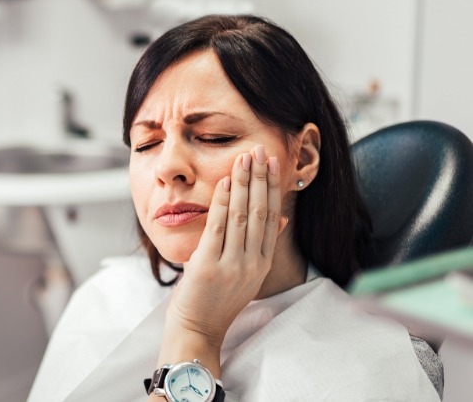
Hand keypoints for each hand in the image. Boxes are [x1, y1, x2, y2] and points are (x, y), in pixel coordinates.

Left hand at [166, 144, 285, 347]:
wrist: (198, 327)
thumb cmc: (218, 299)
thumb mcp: (248, 274)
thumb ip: (262, 245)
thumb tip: (281, 217)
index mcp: (262, 263)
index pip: (272, 217)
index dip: (273, 188)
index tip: (273, 163)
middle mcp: (252, 263)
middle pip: (260, 212)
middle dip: (260, 178)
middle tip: (261, 150)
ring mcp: (232, 265)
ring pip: (242, 215)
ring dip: (244, 184)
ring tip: (245, 158)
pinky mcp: (210, 266)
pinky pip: (218, 227)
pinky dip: (222, 201)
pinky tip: (225, 181)